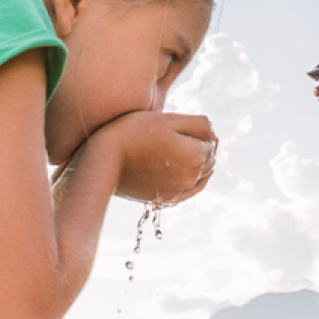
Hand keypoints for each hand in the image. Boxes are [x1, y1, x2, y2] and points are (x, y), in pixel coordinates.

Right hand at [91, 111, 217, 205]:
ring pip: (201, 176)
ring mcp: (178, 191)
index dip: (201, 131)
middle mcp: (192, 177)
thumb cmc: (134, 132)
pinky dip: (192, 181)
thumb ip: (198, 124)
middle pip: (209, 160)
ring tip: (184, 151)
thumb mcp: (168, 119)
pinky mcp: (165, 200)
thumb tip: (214, 135)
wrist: (104, 159)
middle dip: (202, 147)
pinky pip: (189, 191)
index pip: (211, 141)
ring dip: (198, 164)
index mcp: (196, 155)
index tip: (187, 125)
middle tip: (186, 135)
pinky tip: (188, 173)